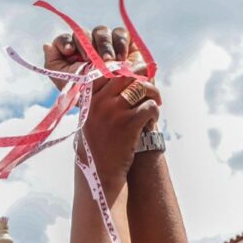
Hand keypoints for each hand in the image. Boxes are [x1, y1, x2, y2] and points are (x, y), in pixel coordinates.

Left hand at [42, 24, 147, 88]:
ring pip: (102, 32)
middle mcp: (89, 45)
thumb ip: (53, 64)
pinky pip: (121, 34)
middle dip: (86, 45)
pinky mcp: (126, 44)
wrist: (113, 106)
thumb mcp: (66, 83)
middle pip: (84, 33)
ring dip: (104, 45)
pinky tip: (121, 59)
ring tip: (107, 62)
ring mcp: (107, 43)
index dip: (66, 41)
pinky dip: (120, 44)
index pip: (66, 38)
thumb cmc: (87, 96)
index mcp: (73, 52)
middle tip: (91, 60)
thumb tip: (47, 45)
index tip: (68, 51)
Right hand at [82, 77, 159, 197]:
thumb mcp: (87, 120)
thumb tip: (116, 78)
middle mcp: (100, 102)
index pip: (106, 70)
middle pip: (125, 74)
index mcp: (88, 99)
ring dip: (152, 93)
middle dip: (141, 75)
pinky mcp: (129, 124)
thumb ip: (96, 100)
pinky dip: (154, 111)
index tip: (131, 73)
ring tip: (155, 101)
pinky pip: (149, 107)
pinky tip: (152, 119)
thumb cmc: (94, 147)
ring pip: (141, 88)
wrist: (98, 173)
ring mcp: (114, 112)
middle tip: (149, 82)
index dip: (122, 68)